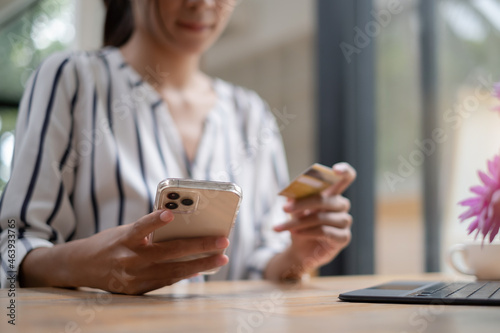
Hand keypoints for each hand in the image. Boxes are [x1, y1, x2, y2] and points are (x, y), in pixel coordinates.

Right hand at [20, 210, 228, 294]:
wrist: (82, 267)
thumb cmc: (109, 243)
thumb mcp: (124, 231)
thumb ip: (149, 231)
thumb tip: (182, 226)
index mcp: (123, 240)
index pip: (140, 228)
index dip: (153, 221)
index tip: (169, 214)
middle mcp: (128, 260)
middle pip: (168, 253)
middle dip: (199, 247)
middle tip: (222, 241)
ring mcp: (134, 278)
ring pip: (173, 272)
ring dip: (200, 265)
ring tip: (220, 259)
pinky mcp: (137, 290)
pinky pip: (166, 281)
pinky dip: (185, 275)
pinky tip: (201, 269)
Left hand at [273, 162, 355, 277]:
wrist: (300, 250)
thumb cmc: (300, 225)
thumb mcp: (295, 211)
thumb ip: (296, 200)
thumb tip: (290, 194)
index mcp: (332, 193)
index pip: (346, 177)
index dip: (344, 171)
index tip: (335, 170)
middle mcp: (341, 205)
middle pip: (326, 200)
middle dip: (302, 204)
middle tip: (284, 209)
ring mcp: (344, 222)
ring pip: (322, 217)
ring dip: (300, 222)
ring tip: (284, 227)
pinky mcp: (344, 237)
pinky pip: (326, 231)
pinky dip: (308, 232)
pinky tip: (297, 233)